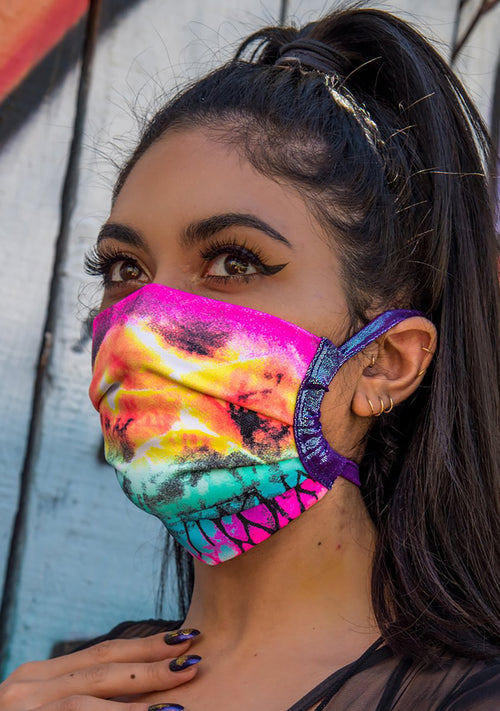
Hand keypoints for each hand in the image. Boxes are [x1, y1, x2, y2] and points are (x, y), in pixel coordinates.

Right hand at [0, 629, 201, 710]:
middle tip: (192, 658)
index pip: (101, 653)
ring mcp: (24, 709)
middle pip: (102, 666)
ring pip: (88, 697)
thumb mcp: (47, 708)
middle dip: (151, 662)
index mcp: (38, 676)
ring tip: (178, 704)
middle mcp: (29, 686)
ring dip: (137, 701)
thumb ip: (85, 696)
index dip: (144, 646)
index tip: (181, 639)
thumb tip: (143, 690)